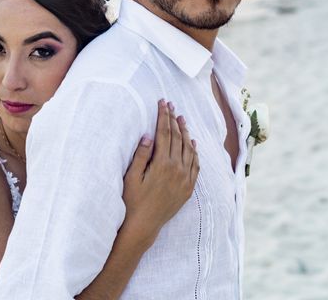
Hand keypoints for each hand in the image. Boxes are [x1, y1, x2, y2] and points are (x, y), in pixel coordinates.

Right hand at [121, 99, 198, 241]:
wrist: (143, 225)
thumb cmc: (132, 200)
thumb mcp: (131, 176)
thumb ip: (141, 155)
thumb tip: (148, 135)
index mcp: (162, 164)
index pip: (164, 133)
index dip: (163, 116)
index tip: (162, 103)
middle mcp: (177, 170)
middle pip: (177, 138)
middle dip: (173, 119)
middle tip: (171, 105)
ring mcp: (185, 179)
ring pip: (188, 149)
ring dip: (185, 132)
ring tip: (181, 119)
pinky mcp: (187, 188)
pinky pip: (195, 165)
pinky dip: (194, 152)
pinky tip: (192, 143)